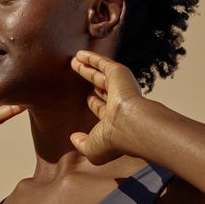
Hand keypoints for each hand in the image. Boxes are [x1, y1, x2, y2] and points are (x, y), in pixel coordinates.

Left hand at [69, 50, 142, 164]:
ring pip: (100, 73)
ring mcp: (120, 86)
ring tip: (74, 59)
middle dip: (89, 79)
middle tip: (77, 72)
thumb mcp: (93, 149)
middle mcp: (119, 102)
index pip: (103, 108)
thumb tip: (73, 138)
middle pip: (100, 86)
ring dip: (87, 66)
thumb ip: (82, 145)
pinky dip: (91, 57)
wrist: (131, 126)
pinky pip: (102, 62)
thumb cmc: (115, 140)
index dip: (94, 103)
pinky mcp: (119, 73)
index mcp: (115, 120)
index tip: (87, 97)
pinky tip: (79, 54)